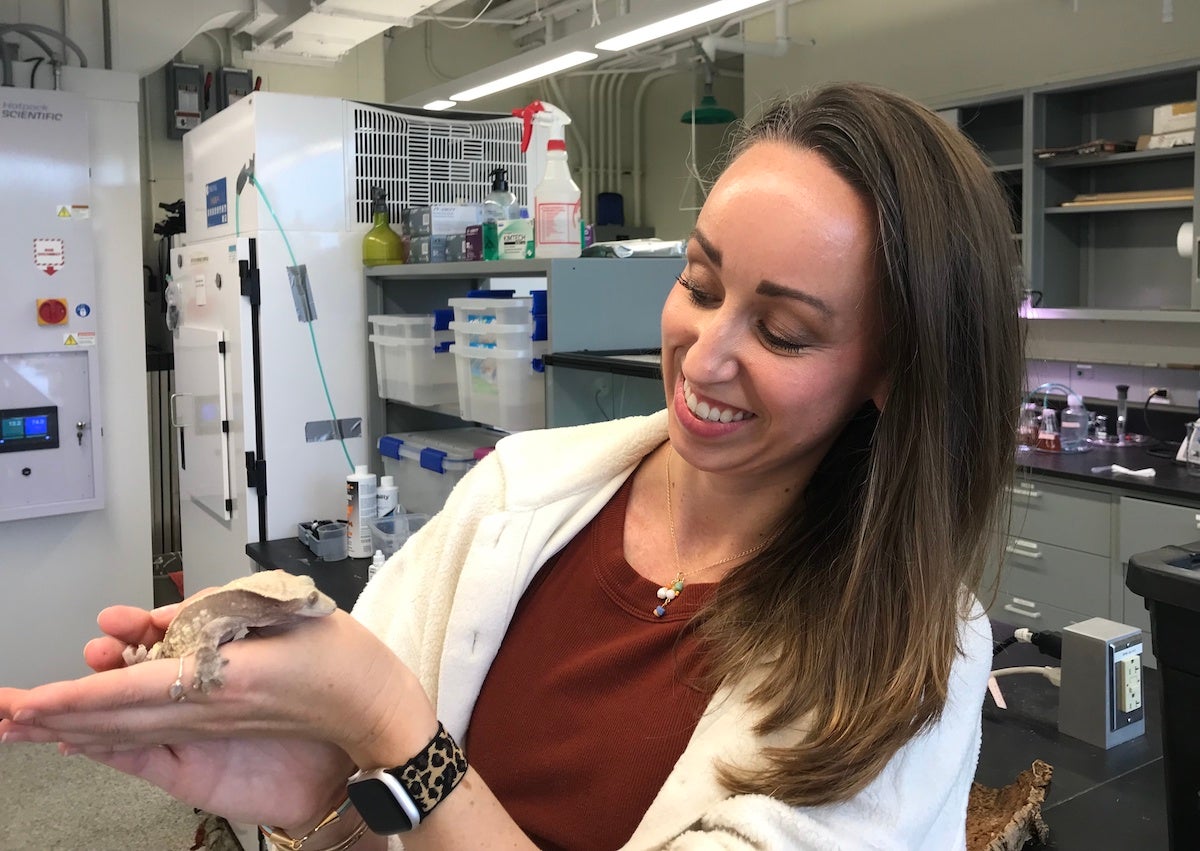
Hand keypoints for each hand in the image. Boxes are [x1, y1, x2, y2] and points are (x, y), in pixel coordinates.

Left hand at [0, 600, 435, 828]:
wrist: (376, 716)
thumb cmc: (345, 662)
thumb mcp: (292, 612)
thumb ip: (224, 610)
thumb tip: (162, 620)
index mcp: (228, 678)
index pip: (133, 691)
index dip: (75, 697)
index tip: (28, 701)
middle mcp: (210, 710)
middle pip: (114, 718)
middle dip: (52, 715)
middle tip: (4, 712)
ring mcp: (212, 728)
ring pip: (126, 731)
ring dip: (70, 726)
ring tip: (24, 721)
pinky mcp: (218, 736)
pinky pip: (150, 738)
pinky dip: (109, 735)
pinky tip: (84, 733)